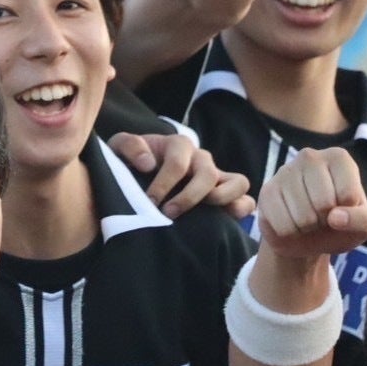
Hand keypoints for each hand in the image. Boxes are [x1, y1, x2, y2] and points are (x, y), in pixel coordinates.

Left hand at [107, 131, 253, 220]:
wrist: (137, 173)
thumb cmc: (130, 161)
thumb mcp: (120, 148)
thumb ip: (129, 146)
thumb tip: (149, 163)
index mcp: (178, 145)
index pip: (178, 163)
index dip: (164, 183)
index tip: (150, 202)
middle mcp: (201, 159)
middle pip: (208, 174)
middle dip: (188, 196)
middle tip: (168, 213)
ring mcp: (217, 176)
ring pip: (238, 182)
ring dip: (222, 199)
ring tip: (202, 215)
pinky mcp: (225, 194)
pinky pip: (246, 199)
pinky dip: (242, 209)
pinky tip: (227, 220)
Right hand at [256, 147, 366, 258]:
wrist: (307, 236)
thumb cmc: (342, 224)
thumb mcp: (365, 225)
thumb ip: (361, 220)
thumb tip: (335, 217)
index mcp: (339, 158)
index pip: (349, 194)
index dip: (349, 212)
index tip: (344, 208)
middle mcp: (309, 157)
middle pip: (324, 203)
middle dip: (326, 220)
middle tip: (324, 216)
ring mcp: (284, 172)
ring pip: (302, 216)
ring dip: (308, 228)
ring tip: (308, 220)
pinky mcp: (266, 191)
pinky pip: (282, 224)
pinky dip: (290, 233)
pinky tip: (291, 223)